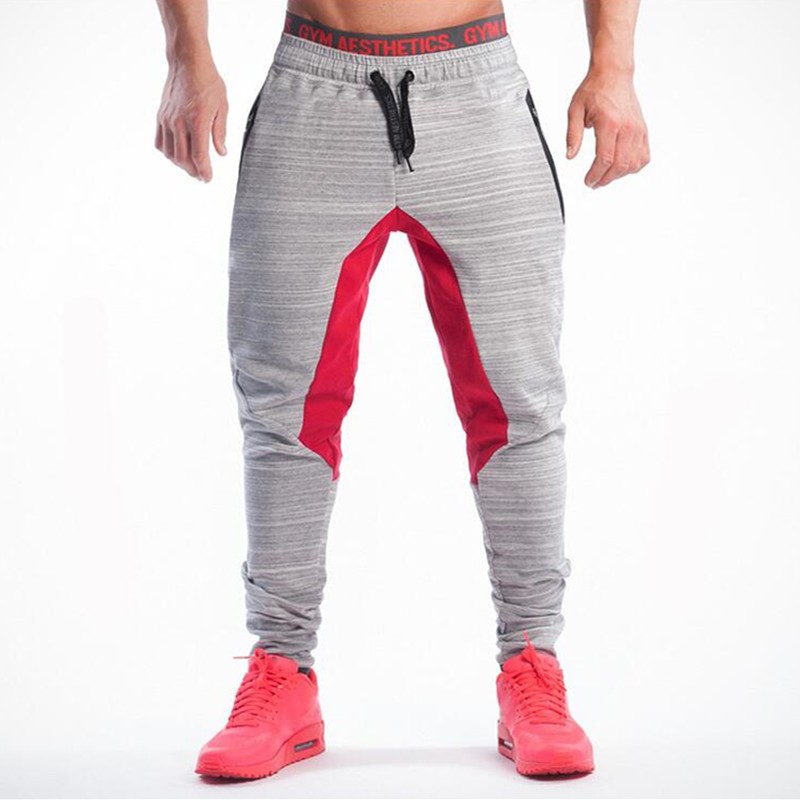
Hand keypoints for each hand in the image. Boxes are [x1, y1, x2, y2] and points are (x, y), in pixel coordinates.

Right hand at [155, 58, 227, 181]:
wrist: (187, 62)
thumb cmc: (208, 82)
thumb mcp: (222, 107)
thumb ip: (220, 132)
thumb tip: (221, 153)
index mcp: (197, 121)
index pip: (199, 155)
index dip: (204, 171)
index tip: (208, 178)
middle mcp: (179, 122)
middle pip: (183, 158)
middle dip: (193, 171)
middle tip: (201, 176)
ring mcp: (168, 119)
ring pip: (169, 153)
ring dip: (180, 164)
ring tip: (191, 167)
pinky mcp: (161, 116)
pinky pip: (159, 142)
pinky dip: (167, 153)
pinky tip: (177, 154)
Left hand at [566, 69, 649, 188]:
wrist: (614, 74)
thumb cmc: (595, 89)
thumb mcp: (575, 110)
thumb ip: (572, 135)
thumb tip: (570, 156)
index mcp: (609, 122)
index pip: (605, 158)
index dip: (595, 174)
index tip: (588, 181)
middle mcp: (627, 127)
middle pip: (620, 165)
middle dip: (605, 179)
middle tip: (594, 183)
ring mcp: (638, 129)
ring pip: (633, 164)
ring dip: (619, 175)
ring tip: (605, 176)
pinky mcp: (643, 130)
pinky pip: (644, 156)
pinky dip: (633, 167)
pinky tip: (622, 168)